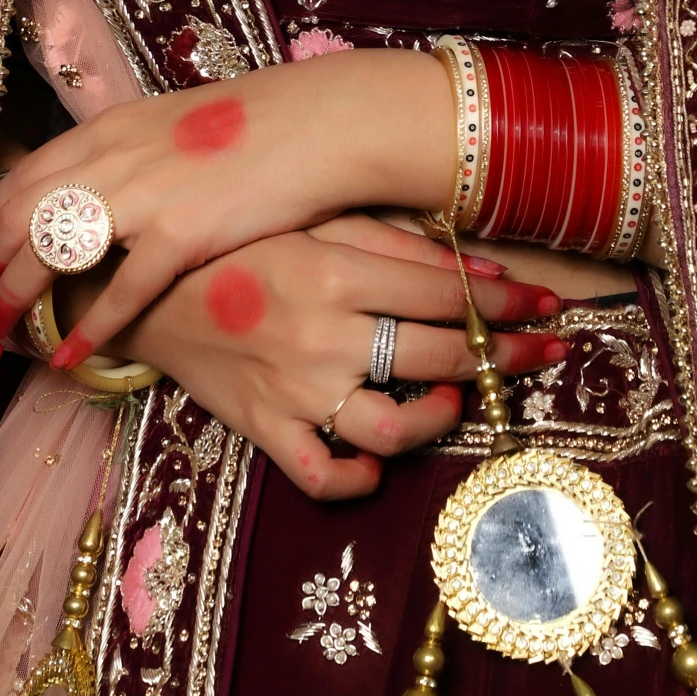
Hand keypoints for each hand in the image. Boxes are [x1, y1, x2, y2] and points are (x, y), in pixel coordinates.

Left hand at [0, 51, 453, 362]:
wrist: (319, 123)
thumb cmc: (261, 123)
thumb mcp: (179, 121)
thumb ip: (136, 148)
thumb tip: (109, 176)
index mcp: (113, 127)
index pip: (27, 172)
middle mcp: (115, 158)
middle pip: (24, 215)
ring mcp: (144, 197)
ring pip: (52, 252)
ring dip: (18, 297)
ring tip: (0, 332)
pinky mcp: (179, 234)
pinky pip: (118, 292)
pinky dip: (87, 327)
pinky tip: (68, 355)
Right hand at [114, 215, 567, 498]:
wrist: (142, 289)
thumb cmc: (239, 243)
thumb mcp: (314, 220)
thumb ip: (392, 242)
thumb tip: (475, 265)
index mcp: (336, 271)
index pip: (448, 292)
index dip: (511, 300)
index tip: (554, 307)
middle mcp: (322, 334)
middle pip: (440, 355)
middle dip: (507, 356)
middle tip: (547, 354)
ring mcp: (294, 390)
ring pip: (394, 425)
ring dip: (441, 418)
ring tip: (455, 403)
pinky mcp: (264, 429)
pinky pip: (321, 475)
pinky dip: (357, 476)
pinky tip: (377, 460)